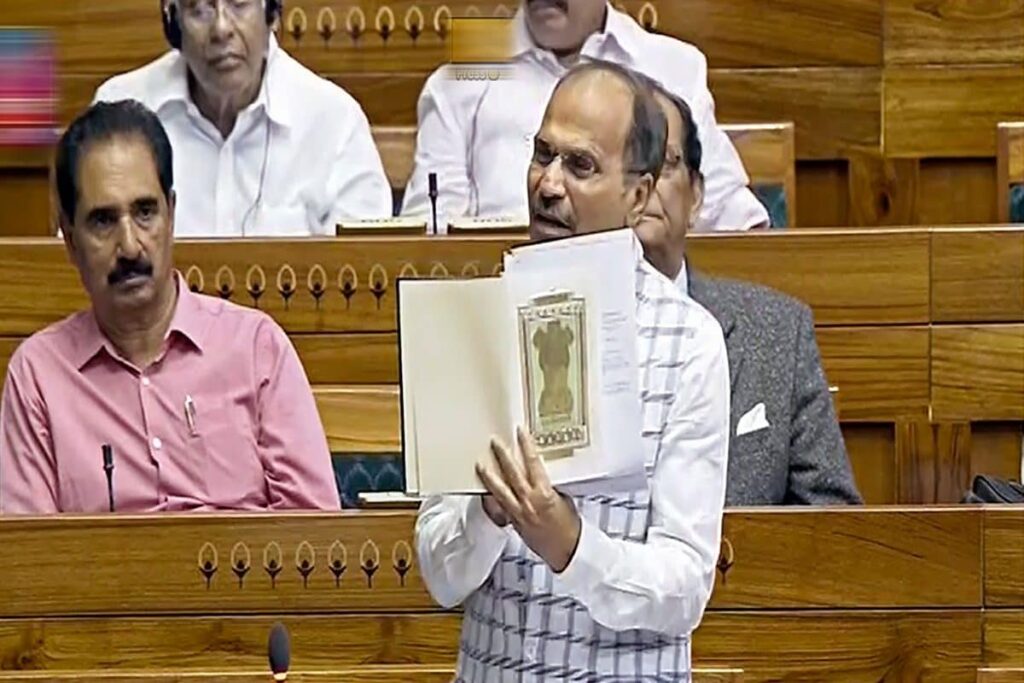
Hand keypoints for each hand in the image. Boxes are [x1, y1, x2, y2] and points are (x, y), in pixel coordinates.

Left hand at [475, 427, 580, 572]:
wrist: (567, 550)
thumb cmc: (570, 527)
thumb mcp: (564, 499)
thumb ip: (549, 486)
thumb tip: (540, 475)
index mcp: (545, 492)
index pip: (533, 462)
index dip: (526, 445)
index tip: (520, 433)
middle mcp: (529, 501)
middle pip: (512, 472)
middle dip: (503, 455)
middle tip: (494, 442)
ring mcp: (519, 512)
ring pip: (499, 490)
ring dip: (489, 476)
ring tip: (480, 465)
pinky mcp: (514, 522)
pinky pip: (499, 507)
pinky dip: (491, 498)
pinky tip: (485, 492)